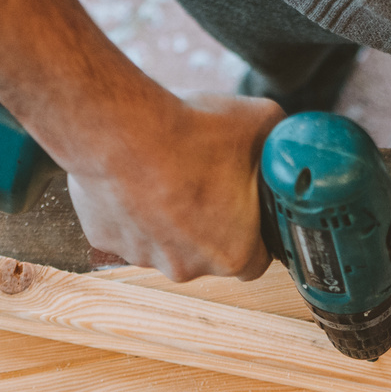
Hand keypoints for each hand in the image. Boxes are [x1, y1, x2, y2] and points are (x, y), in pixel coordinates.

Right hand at [63, 91, 281, 281]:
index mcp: (234, 254)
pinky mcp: (105, 238)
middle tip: (204, 180)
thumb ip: (278, 145)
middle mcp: (188, 267)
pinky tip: (136, 173)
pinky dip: (131, 206)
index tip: (247, 209)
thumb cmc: (192, 134)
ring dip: (168, 215)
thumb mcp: (260, 124)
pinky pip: (126, 226)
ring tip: (167, 172)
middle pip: (207, 252)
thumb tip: (285, 142)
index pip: (256, 260)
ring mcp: (143, 256)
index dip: (255, 233)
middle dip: (209, 222)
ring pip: (164, 240)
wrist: (122, 129)